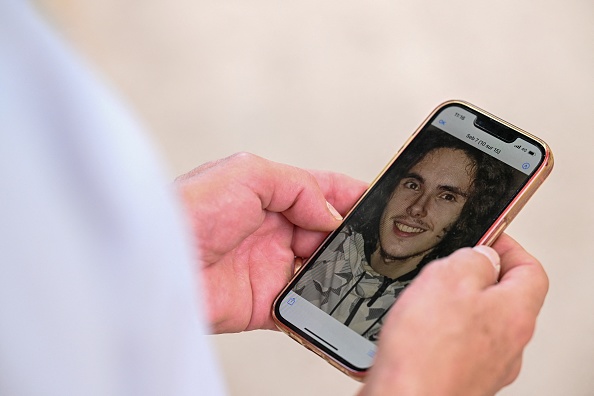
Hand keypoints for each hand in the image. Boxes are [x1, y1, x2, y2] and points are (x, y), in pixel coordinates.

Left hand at [175, 152, 367, 333]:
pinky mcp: (263, 303)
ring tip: (357, 273)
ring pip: (318, 271)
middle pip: (325, 234)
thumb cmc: (189, 211)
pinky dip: (319, 309)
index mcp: (268, 195)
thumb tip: (330, 213)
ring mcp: (269, 267)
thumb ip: (296, 186)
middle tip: (369, 243)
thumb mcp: (247, 173)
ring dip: (337, 273)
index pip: (320, 192)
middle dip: (348, 238)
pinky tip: (334, 304)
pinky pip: (301, 308)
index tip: (379, 202)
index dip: (350, 196)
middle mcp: (271, 231)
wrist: (157, 265)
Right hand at [360, 234, 548, 395]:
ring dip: (458, 305)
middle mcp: (508, 343)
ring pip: (480, 322)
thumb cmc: (427, 351)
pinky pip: (459, 344)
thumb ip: (472, 259)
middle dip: (478, 277)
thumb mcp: (448, 277)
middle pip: (506, 298)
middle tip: (452, 267)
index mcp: (514, 313)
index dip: (509, 249)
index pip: (531, 271)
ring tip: (428, 300)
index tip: (488, 239)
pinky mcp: (462, 377)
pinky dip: (442, 331)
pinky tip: (417, 329)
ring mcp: (487, 365)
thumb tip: (481, 256)